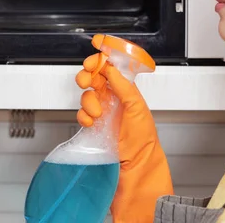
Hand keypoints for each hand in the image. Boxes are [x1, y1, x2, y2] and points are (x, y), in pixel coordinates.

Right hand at [75, 53, 173, 221]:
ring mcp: (102, 112)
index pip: (111, 68)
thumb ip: (123, 86)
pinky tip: (91, 123)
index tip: (94, 55)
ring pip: (86, 95)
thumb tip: (110, 68)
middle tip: (87, 79)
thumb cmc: (143, 141)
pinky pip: (81, 114)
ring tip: (96, 113)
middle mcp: (114, 99)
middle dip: (88, 76)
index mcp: (126, 91)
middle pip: (94, 78)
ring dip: (88, 100)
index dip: (101, 59)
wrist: (135, 168)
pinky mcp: (93, 126)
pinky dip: (83, 116)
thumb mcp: (137, 107)